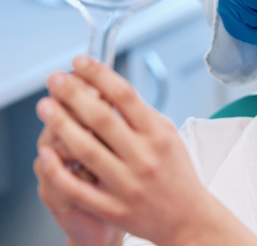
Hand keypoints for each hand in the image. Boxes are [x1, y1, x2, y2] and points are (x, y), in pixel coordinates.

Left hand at [34, 56, 242, 245]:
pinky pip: (78, 187)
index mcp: (159, 135)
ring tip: (46, 106)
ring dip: (61, 124)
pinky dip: (59, 169)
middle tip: (56, 80)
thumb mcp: (169, 136)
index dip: (100, 75)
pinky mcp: (112, 207)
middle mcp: (143, 157)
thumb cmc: (176, 174)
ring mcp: (127, 184)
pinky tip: (46, 152)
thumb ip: (141, 115)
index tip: (81, 62)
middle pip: (102, 118)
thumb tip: (108, 90)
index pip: (125, 96)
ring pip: (86, 149)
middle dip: (74, 94)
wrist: (187, 217)